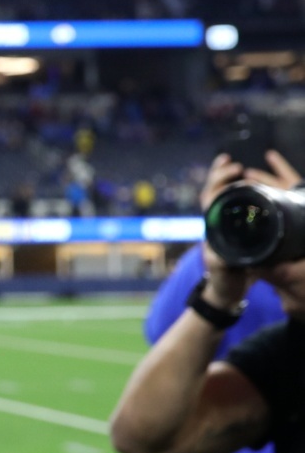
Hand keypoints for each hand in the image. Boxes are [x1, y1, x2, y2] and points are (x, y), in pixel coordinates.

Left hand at [199, 154, 257, 308]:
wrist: (225, 291)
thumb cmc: (224, 281)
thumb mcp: (224, 271)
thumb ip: (222, 261)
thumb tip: (219, 250)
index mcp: (211, 228)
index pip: (211, 199)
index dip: (219, 183)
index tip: (233, 171)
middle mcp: (213, 223)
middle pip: (212, 192)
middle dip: (219, 175)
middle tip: (231, 162)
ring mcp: (220, 225)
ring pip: (218, 196)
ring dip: (222, 178)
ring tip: (229, 161)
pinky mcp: (228, 229)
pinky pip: (228, 205)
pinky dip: (232, 190)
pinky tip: (241, 180)